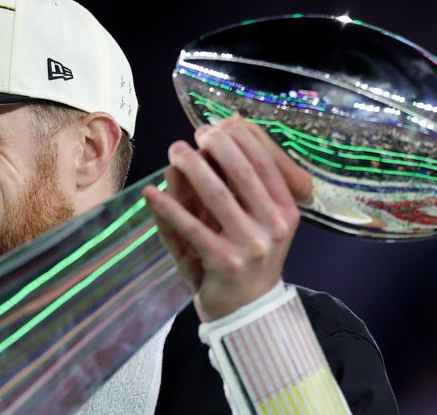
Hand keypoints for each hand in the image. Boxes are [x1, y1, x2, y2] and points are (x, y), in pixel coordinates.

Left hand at [142, 116, 311, 321]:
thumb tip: (192, 152)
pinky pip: (191, 227)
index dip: (240, 138)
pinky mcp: (224, 261)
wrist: (247, 310)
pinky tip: (151, 193)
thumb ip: (225, 188)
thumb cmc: (244, 259)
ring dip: (191, 168)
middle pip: (242, 171)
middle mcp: (275, 224)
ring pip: (217, 195)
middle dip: (215, 146)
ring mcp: (251, 244)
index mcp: (285, 209)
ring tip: (173, 152)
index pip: (265, 162)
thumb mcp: (245, 221)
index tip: (216, 125)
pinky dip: (168, 207)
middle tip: (193, 135)